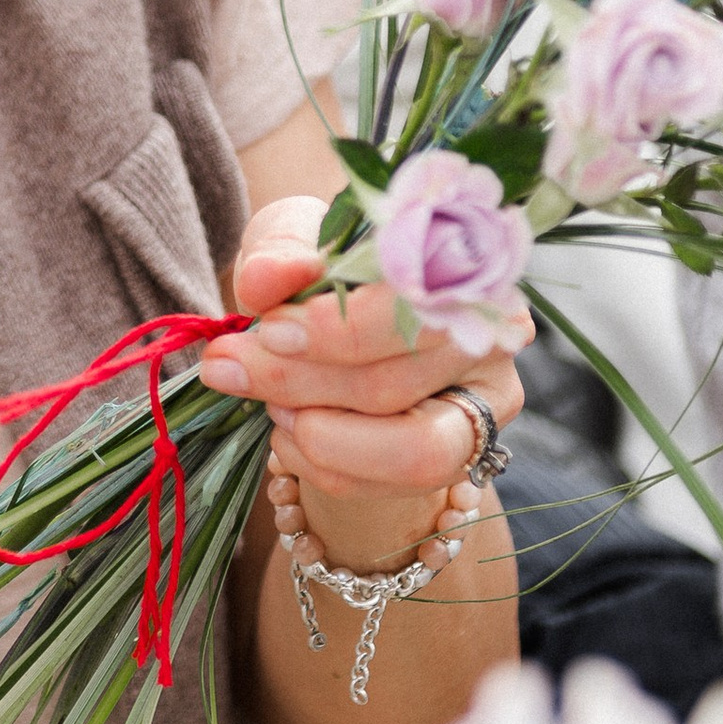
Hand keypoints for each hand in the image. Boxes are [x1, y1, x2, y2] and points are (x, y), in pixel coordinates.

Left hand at [198, 195, 526, 573]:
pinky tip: (291, 429)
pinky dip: (325, 465)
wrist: (345, 322)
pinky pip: (392, 486)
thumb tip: (266, 280)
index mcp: (464, 262)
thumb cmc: (327, 267)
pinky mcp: (463, 455)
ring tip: (270, 405)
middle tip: (229, 368)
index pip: (413, 307)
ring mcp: (488, 401)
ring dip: (320, 437)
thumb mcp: (298, 237)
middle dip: (301, 384)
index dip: (338, 329)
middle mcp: (494, 333)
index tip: (267, 330)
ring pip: (415, 452)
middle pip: (401, 382)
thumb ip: (281, 251)